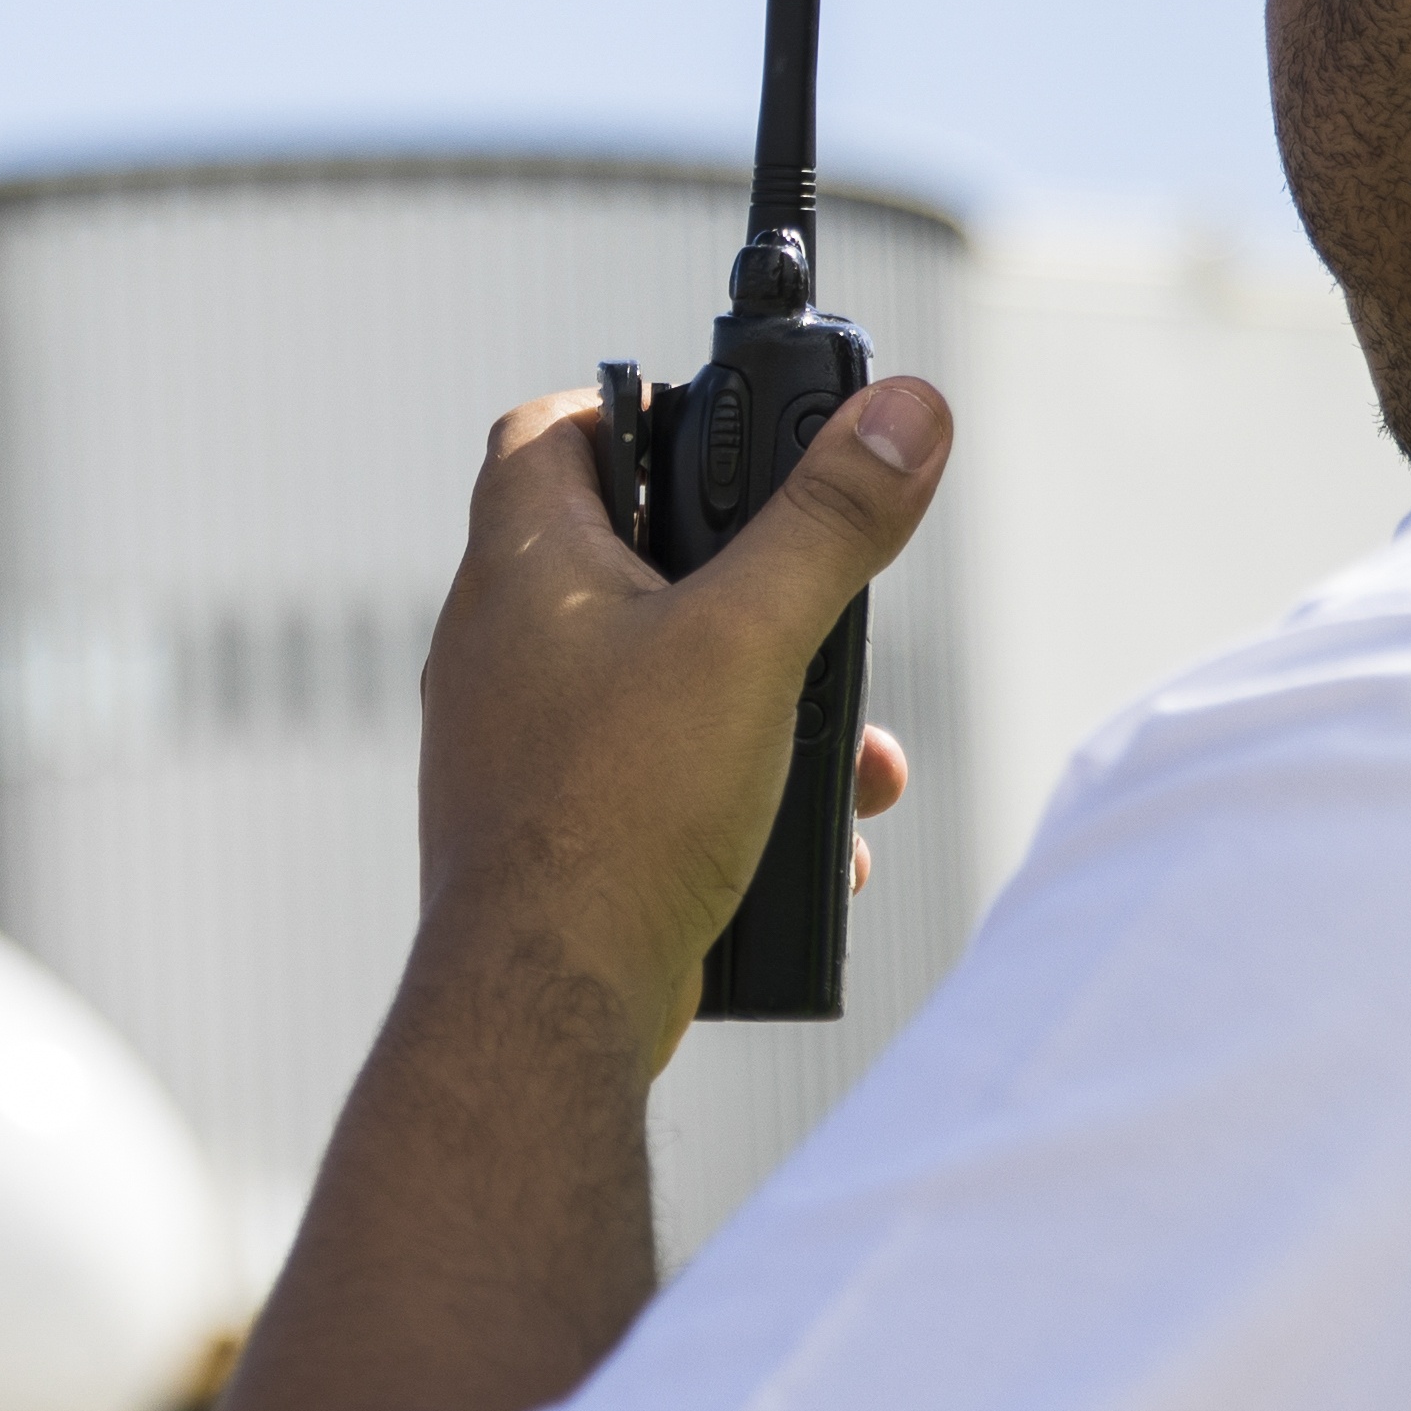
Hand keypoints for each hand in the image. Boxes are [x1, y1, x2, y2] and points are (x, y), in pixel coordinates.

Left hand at [412, 377, 953, 1068]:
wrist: (547, 1003)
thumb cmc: (618, 811)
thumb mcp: (752, 642)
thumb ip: (830, 522)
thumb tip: (907, 410)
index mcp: (523, 567)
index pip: (550, 429)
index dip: (634, 407)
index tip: (724, 430)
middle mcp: (503, 643)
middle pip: (631, 554)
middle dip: (757, 582)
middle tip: (826, 599)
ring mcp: (520, 739)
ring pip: (663, 677)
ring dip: (770, 702)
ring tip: (855, 753)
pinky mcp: (555, 824)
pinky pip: (657, 772)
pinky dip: (738, 786)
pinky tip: (812, 839)